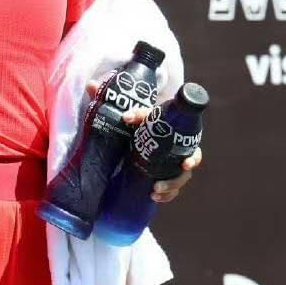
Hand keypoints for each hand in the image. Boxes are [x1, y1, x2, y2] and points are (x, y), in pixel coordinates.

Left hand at [86, 78, 203, 203]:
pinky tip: (154, 198)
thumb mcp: (136, 115)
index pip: (191, 147)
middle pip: (185, 170)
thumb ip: (119, 105)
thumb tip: (92, 86)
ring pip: (178, 180)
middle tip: (158, 185)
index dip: (193, 157)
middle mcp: (178, 151)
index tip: (186, 165)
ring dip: (169, 189)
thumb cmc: (142, 121)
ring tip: (154, 193)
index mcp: (177, 136)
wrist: (139, 130)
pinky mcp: (165, 174)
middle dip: (175, 180)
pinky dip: (166, 195)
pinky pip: (171, 188)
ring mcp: (172, 164)